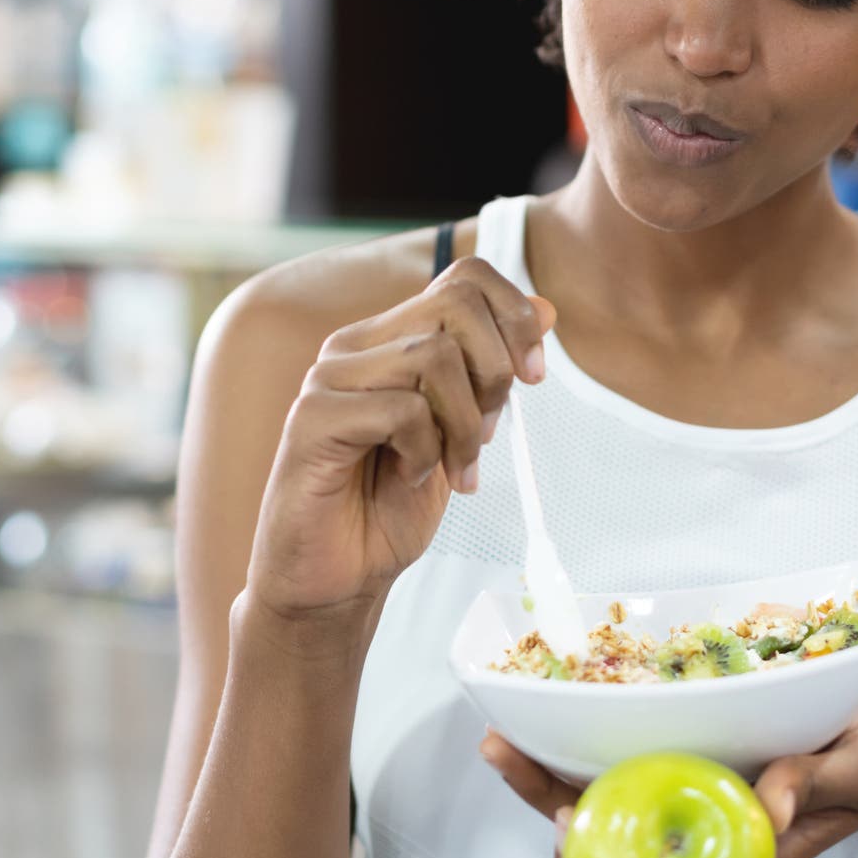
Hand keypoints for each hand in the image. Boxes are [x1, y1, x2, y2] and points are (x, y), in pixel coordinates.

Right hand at [247, 255, 554, 624]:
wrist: (334, 580)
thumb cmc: (388, 509)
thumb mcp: (462, 435)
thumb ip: (492, 373)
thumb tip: (546, 309)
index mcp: (389, 338)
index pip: (464, 278)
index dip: (514, 316)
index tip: (534, 376)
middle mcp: (355, 345)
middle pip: (455, 306)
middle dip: (494, 372)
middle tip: (488, 435)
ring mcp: (328, 377)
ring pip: (432, 357)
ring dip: (465, 425)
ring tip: (451, 469)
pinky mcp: (311, 419)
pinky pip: (400, 410)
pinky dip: (424, 452)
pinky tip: (409, 480)